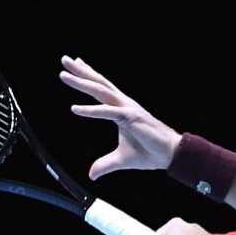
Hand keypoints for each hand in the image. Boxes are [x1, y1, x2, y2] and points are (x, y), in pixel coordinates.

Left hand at [59, 55, 181, 178]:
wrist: (170, 155)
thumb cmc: (150, 152)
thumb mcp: (121, 159)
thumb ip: (105, 164)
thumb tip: (92, 174)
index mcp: (122, 109)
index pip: (103, 89)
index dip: (90, 75)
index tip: (77, 64)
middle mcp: (124, 104)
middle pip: (99, 84)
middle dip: (81, 71)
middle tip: (65, 60)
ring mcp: (128, 109)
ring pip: (101, 92)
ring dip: (82, 83)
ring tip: (64, 76)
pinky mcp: (131, 118)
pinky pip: (107, 112)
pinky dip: (91, 110)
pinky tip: (75, 109)